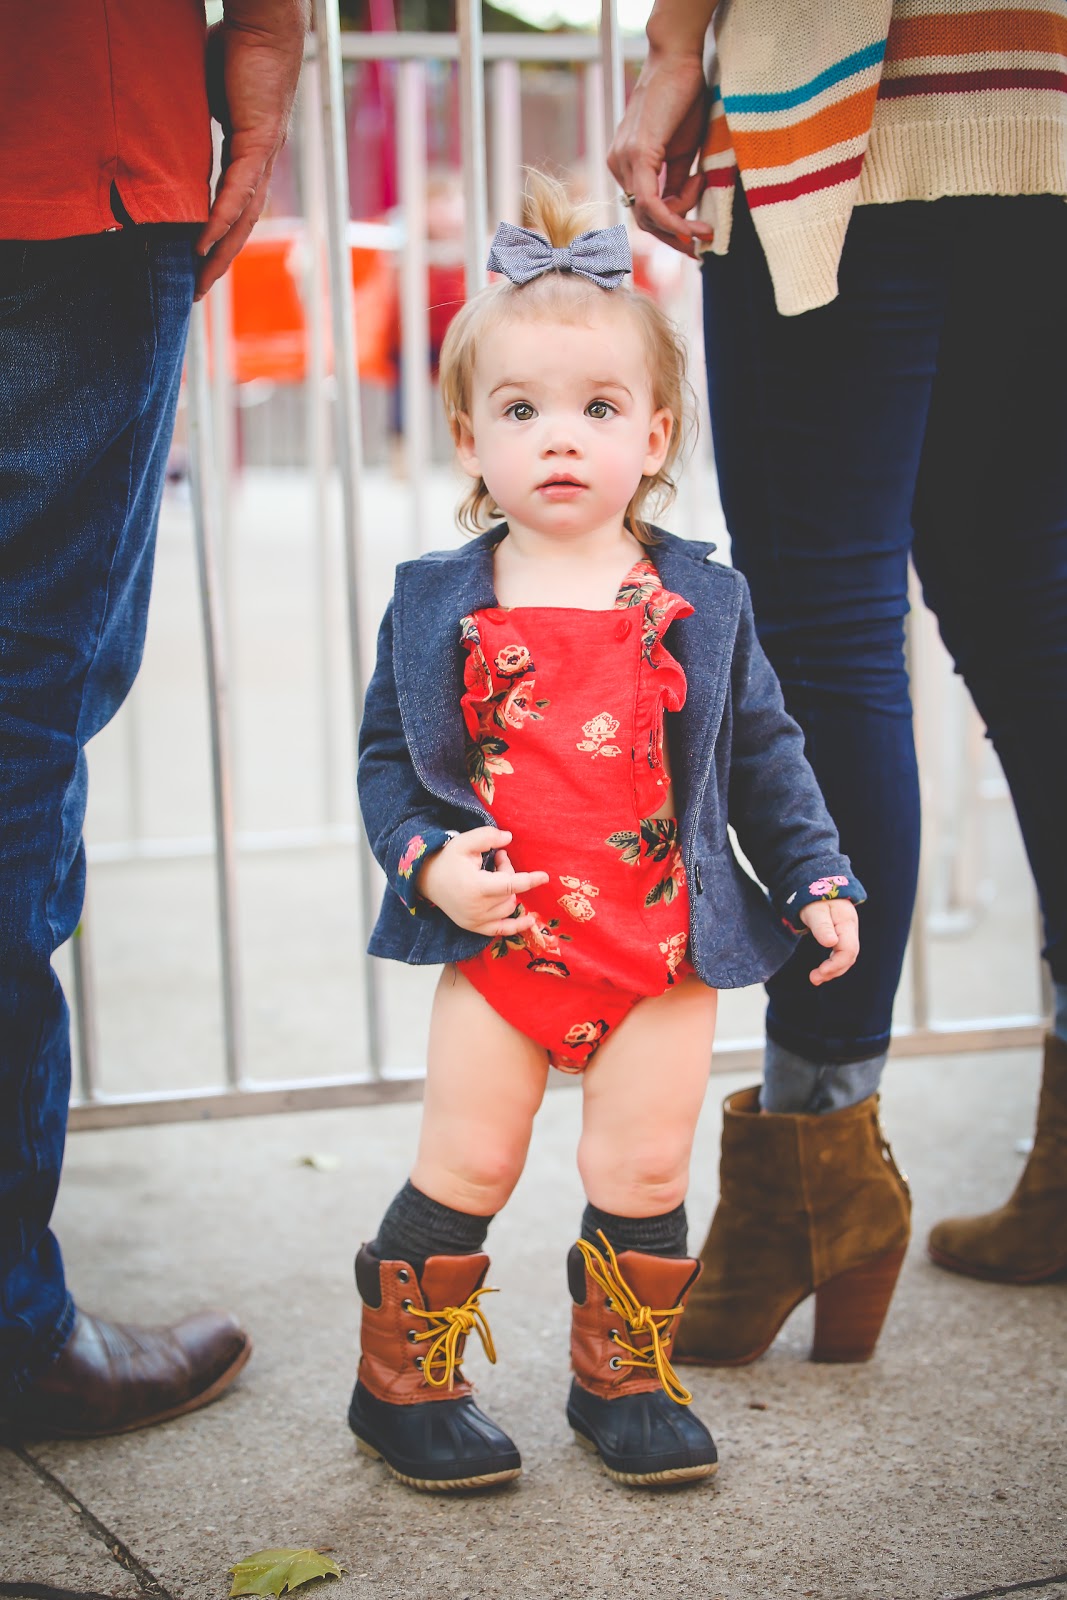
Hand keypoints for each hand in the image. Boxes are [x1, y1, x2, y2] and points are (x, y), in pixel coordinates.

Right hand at [195, 2, 308, 300]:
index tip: (196, 261)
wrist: (265, 27)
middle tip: (198, 290)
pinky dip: (222, 217)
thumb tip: (172, 133)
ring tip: (201, 277)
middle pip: (240, 226)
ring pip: (242, 217)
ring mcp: (262, 156)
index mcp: (248, 156)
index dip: (215, 238)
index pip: (232, 208)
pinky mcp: (258, 142)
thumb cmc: (237, 52)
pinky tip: (208, 240)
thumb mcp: (208, 98)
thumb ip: (196, 124)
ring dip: (221, 251)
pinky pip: (237, 189)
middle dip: (219, 261)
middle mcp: (260, 164)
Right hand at [416, 828, 549, 936]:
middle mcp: (477, 908)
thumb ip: (487, 837)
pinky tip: (530, 920)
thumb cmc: (447, 859)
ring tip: (493, 875)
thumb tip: (509, 838)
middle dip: (508, 874)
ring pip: (509, 907)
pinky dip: (517, 926)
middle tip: (496, 859)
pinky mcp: (474, 927)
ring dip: (508, 892)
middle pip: (510, 892)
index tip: (545, 876)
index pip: (510, 885)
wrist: (426, 880)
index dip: (529, 880)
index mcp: (476, 887)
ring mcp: (476, 921)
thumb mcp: (464, 842)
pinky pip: (502, 930)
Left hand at [607, 47, 714, 257]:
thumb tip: (679, 212)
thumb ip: (677, 182)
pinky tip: (692, 224)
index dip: (673, 226)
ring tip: (705, 226)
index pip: (644, 209)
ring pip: (648, 214)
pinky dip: (673, 218)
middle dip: (673, 238)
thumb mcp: (682, 151)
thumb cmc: (683, 98)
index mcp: (625, 164)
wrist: (678, 60)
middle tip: (700, 246)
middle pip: (642, 219)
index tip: (700, 228)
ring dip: (679, 227)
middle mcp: (618, 165)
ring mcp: (623, 160)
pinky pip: (651, 202)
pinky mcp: (636, 155)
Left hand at [800, 899, 859, 985]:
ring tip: (815, 978)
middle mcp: (851, 929)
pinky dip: (832, 964)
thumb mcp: (815, 910)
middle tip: (813, 979)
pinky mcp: (842, 936)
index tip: (819, 972)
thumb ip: (823, 926)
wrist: (818, 885)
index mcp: (846, 923)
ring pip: (846, 957)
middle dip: (833, 970)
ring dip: (833, 970)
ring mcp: (848, 933)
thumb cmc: (814, 898)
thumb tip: (831, 943)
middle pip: (850, 956)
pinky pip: (841, 953)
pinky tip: (822, 970)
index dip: (836, 965)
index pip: (849, 950)